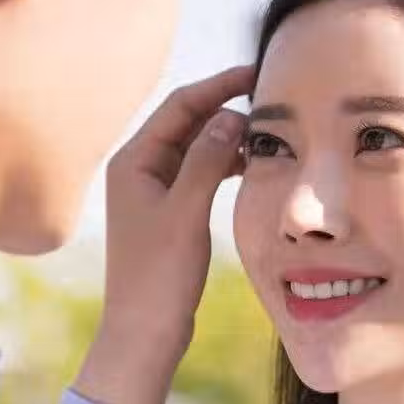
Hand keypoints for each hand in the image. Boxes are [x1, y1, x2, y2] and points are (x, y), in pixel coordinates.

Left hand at [74, 66, 253, 403]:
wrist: (143, 331)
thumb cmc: (158, 275)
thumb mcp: (186, 213)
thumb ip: (207, 162)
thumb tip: (230, 116)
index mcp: (133, 161)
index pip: (180, 106)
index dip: (218, 85)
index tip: (257, 72)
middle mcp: (138, 168)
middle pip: (187, 121)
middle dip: (225, 106)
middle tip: (270, 96)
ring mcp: (152, 190)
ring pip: (195, 147)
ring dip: (227, 136)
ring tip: (267, 131)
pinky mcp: (168, 211)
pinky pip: (199, 172)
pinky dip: (224, 163)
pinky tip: (251, 165)